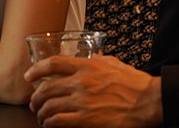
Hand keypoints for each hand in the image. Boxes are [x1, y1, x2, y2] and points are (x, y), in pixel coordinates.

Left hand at [25, 55, 162, 126]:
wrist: (148, 101)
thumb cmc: (135, 83)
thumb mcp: (114, 63)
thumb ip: (98, 60)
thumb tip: (91, 57)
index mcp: (88, 66)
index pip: (53, 63)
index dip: (36, 69)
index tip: (29, 75)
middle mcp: (81, 82)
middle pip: (46, 87)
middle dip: (35, 96)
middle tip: (34, 101)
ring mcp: (82, 102)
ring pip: (49, 106)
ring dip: (41, 112)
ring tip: (41, 115)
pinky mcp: (86, 120)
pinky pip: (58, 122)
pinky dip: (49, 123)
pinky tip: (50, 125)